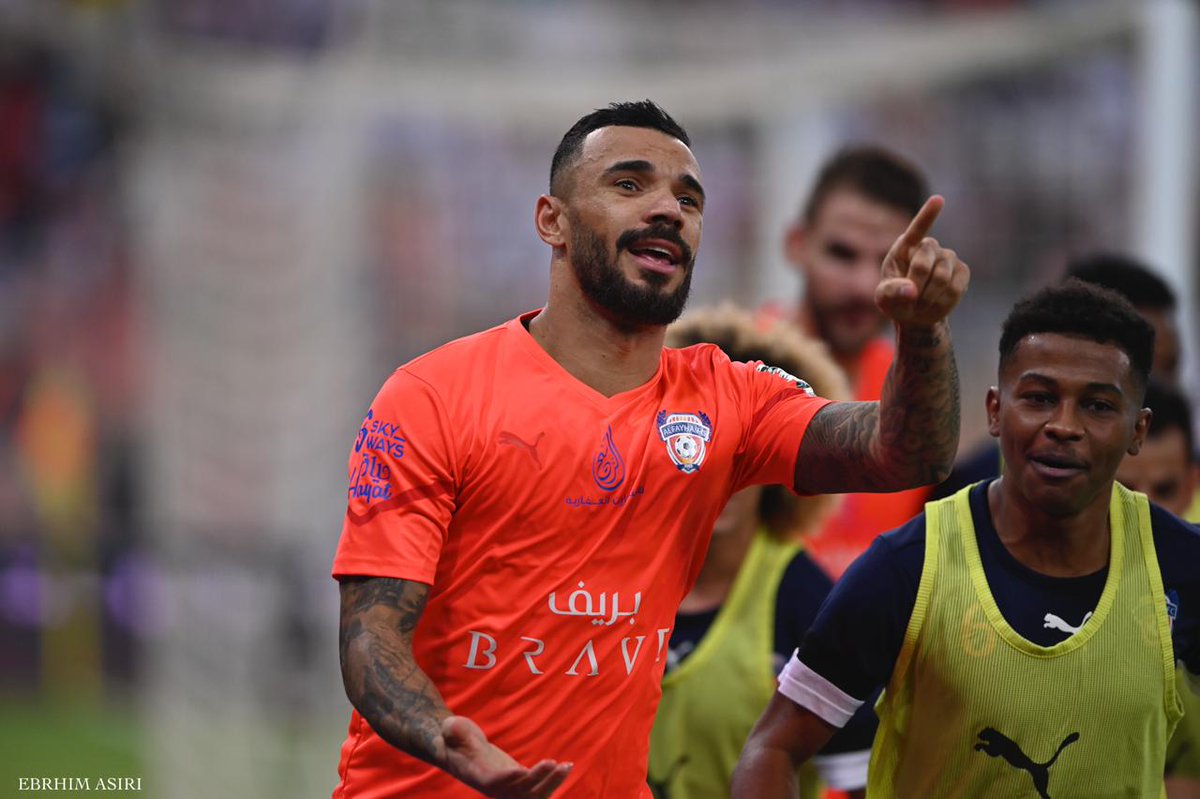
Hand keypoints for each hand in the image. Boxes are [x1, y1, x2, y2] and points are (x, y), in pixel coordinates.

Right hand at [442, 715, 571, 798]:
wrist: (460, 751)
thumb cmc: (455, 738)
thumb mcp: (451, 730)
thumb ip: (453, 730)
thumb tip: (451, 725)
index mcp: (477, 774)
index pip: (493, 782)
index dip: (506, 779)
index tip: (521, 771)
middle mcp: (495, 787)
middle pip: (519, 792)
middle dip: (537, 780)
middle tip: (553, 763)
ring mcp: (508, 788)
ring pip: (533, 794)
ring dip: (551, 783)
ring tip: (566, 766)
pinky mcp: (519, 783)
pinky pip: (539, 789)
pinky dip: (553, 780)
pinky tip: (566, 766)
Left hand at [875, 195, 969, 327]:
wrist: (917, 312)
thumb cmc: (896, 300)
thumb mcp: (884, 298)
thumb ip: (891, 292)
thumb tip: (911, 290)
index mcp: (905, 246)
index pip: (917, 229)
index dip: (928, 214)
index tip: (938, 199)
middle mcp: (929, 246)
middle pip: (922, 265)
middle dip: (914, 288)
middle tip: (909, 301)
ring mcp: (948, 256)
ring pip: (941, 279)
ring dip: (927, 298)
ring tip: (920, 303)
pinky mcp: (962, 270)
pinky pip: (955, 288)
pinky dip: (943, 302)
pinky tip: (936, 302)